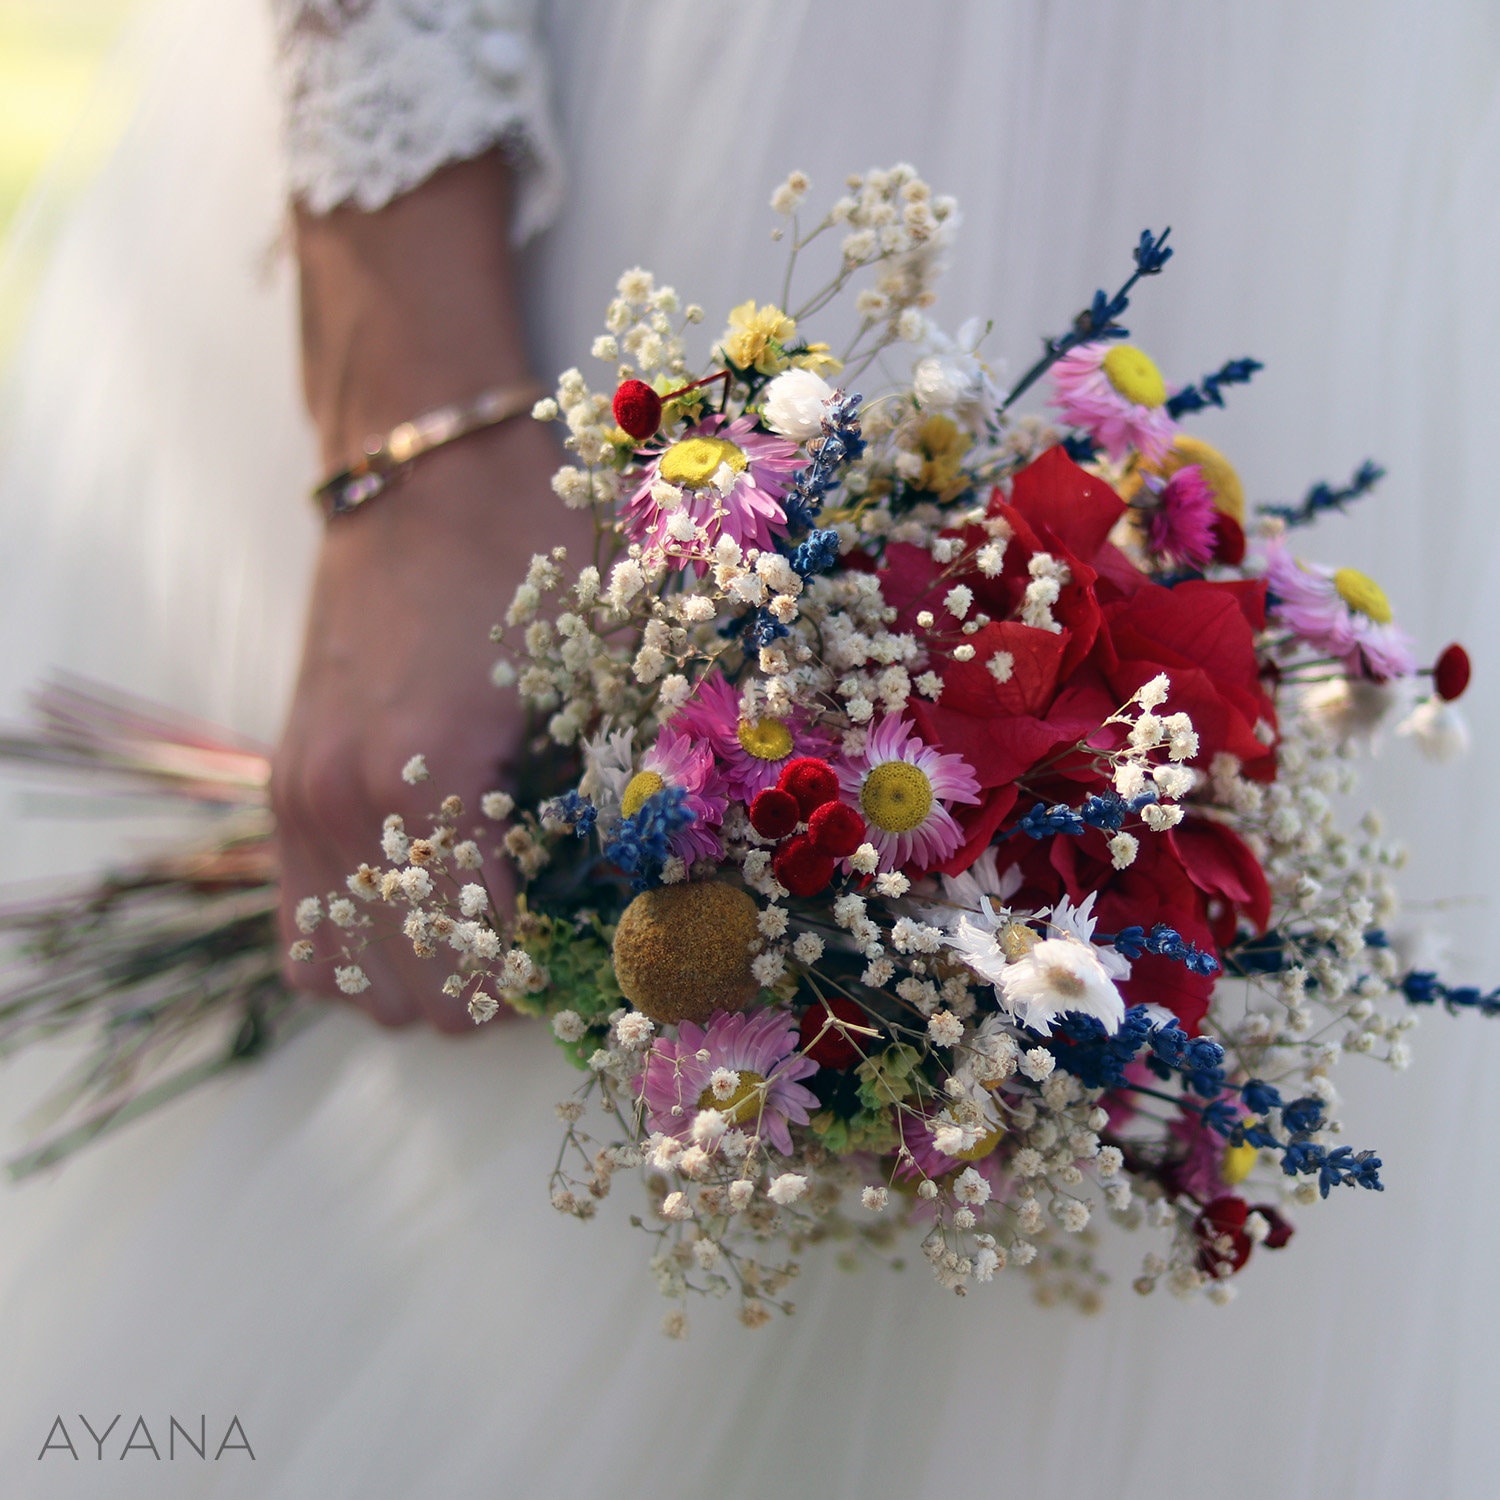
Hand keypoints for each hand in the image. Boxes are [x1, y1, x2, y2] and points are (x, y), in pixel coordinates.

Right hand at [273, 419, 570, 1028]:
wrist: (425, 470)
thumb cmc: (530, 554)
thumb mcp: (599, 668)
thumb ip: (622, 796)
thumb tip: (660, 906)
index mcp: (430, 779)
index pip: (487, 966)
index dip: (559, 977)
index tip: (608, 953)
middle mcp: (340, 807)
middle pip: (419, 998)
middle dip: (499, 988)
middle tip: (561, 935)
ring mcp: (297, 800)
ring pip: (348, 979)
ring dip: (425, 975)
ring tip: (492, 923)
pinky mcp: (282, 785)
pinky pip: (302, 926)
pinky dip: (363, 940)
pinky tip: (429, 897)